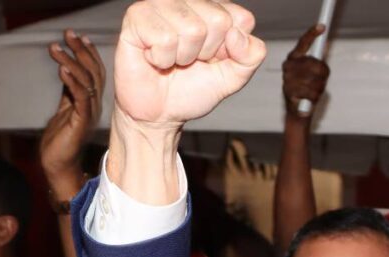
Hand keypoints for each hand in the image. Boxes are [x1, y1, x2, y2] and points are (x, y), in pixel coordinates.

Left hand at [41, 30, 105, 189]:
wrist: (57, 165)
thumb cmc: (59, 140)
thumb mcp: (64, 108)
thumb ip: (68, 90)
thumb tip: (67, 68)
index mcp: (92, 102)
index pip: (96, 72)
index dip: (89, 53)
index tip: (77, 36)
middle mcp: (95, 106)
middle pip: (94, 72)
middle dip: (81, 50)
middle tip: (68, 34)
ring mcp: (90, 114)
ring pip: (87, 81)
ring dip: (71, 61)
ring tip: (55, 49)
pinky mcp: (82, 122)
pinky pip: (80, 97)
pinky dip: (72, 81)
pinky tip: (62, 68)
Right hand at [114, 0, 265, 130]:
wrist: (158, 114)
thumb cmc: (191, 90)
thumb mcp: (232, 77)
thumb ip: (251, 56)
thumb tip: (237, 35)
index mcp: (213, 7)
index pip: (240, 19)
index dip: (229, 50)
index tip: (211, 60)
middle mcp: (188, 0)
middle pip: (218, 21)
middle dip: (205, 53)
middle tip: (188, 62)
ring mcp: (161, 4)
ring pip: (192, 29)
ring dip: (182, 57)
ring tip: (172, 61)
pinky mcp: (137, 16)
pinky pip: (164, 37)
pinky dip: (162, 59)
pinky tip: (154, 59)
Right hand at [282, 25, 329, 118]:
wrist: (298, 111)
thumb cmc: (308, 89)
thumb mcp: (315, 74)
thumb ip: (319, 62)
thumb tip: (326, 46)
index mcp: (294, 58)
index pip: (303, 43)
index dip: (312, 34)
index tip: (322, 27)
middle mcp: (288, 65)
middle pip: (314, 64)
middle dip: (322, 75)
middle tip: (321, 81)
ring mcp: (287, 78)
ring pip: (314, 79)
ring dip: (319, 87)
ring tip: (314, 91)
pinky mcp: (289, 92)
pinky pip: (310, 91)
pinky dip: (314, 96)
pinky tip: (310, 98)